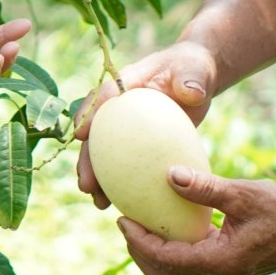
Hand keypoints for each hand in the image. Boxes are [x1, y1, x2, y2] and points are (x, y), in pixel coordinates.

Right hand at [74, 40, 218, 208]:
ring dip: (98, 177)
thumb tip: (191, 93)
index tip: (80, 135)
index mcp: (128, 82)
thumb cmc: (193, 69)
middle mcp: (119, 106)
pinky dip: (120, 183)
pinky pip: (124, 164)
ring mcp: (125, 127)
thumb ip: (191, 79)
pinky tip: (122, 205)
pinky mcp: (136, 143)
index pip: (104, 95)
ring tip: (99, 202)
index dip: (89, 114)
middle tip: (86, 184)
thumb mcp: (194, 71)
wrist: (195, 79)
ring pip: (105, 154)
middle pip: (96, 133)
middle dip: (87, 159)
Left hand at [118, 168, 275, 274]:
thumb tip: (168, 175)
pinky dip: (175, 247)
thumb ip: (206, 187)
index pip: (164, 259)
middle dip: (139, 254)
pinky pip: (193, 262)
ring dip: (156, 252)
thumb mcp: (245, 194)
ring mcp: (225, 271)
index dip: (137, 241)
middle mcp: (218, 273)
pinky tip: (175, 219)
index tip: (121, 218)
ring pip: (177, 273)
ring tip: (145, 222)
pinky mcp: (232, 262)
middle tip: (127, 223)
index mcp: (219, 261)